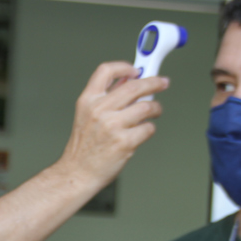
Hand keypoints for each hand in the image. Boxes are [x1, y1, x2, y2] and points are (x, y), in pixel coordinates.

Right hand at [57, 62, 168, 187]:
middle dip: (154, 82)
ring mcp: (112, 126)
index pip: (106, 71)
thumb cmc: (83, 148)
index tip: (137, 69)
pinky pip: (148, 128)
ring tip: (155, 111)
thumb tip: (127, 82)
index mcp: (88, 100)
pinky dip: (149, 129)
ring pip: (146, 106)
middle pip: (134, 86)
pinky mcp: (124, 142)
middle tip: (162, 82)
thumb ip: (105, 97)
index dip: (124, 67)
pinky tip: (143, 132)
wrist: (77, 173)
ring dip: (155, 108)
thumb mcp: (86, 115)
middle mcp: (99, 110)